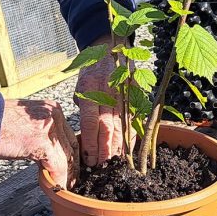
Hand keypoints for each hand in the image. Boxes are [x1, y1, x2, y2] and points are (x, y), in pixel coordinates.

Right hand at [0, 99, 79, 188]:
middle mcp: (54, 115)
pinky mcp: (41, 142)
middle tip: (72, 181)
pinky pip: (57, 166)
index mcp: (51, 108)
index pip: (70, 135)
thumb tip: (49, 149)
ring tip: (64, 188)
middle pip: (71, 146)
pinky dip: (58, 180)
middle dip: (73, 167)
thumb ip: (41, 131)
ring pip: (67, 158)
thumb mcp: (27, 120)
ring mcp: (49, 128)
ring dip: (67, 176)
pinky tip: (56, 188)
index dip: (72, 155)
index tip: (72, 167)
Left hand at [76, 51, 123, 165]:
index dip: (90, 144)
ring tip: (113, 163)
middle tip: (101, 167)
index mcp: (91, 89)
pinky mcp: (136, 95)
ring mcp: (125, 93)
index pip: (91, 123)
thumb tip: (85, 133)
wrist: (112, 48)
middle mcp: (109, 92)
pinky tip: (126, 149)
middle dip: (104, 151)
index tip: (89, 160)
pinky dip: (131, 137)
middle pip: (107, 128)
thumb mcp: (80, 85)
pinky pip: (134, 120)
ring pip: (122, 126)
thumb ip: (83, 107)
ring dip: (118, 148)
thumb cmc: (92, 70)